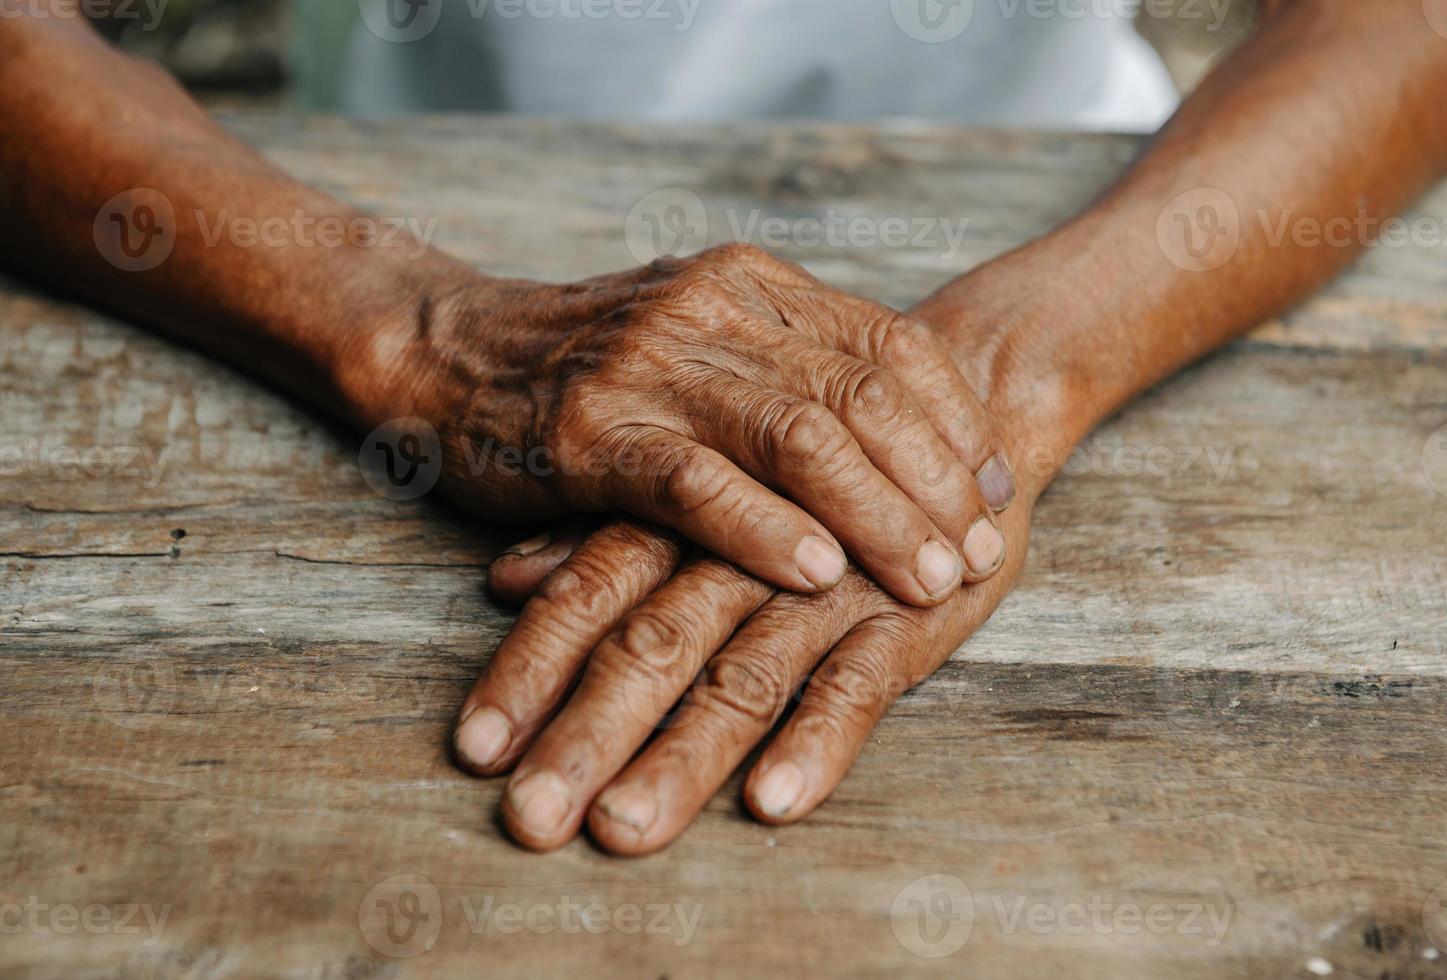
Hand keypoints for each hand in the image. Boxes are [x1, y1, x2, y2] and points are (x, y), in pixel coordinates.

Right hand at [369, 244, 1013, 605]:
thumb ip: (792, 365)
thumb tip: (911, 430)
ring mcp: (652, 369)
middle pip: (860, 396)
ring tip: (930, 579)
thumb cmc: (593, 360)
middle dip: (935, 484)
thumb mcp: (703, 336)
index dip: (957, 424)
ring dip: (877, 518)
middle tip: (979, 553)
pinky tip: (818, 576)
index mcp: (753, 284)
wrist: (449, 353)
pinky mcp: (595, 434)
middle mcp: (712, 312)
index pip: (891, 347)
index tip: (995, 491)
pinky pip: (700, 486)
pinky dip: (767, 532)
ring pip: (798, 439)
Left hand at [456, 500, 1030, 853]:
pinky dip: (816, 741)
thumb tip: (503, 579)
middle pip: (652, 644)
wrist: (955, 407)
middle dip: (588, 734)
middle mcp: (741, 553)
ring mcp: (827, 586)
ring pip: (744, 674)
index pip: (588, 594)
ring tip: (627, 827)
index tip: (474, 750)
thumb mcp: (698, 489)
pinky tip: (773, 801)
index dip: (528, 670)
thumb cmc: (803, 469)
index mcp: (682, 517)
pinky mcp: (906, 615)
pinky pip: (858, 684)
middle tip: (534, 816)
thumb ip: (602, 535)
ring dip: (683, 756)